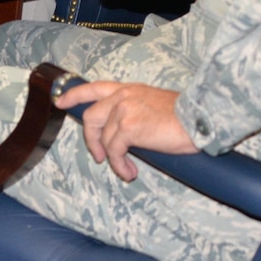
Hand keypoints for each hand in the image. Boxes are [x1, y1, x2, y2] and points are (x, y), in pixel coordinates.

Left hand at [54, 81, 196, 181]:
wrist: (200, 119)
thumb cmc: (184, 117)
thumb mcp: (153, 105)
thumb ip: (134, 111)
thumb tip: (123, 133)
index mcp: (129, 89)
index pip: (94, 87)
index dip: (74, 95)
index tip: (60, 101)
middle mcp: (123, 96)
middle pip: (91, 117)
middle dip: (91, 140)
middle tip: (99, 156)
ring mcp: (124, 110)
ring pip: (103, 138)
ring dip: (111, 159)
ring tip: (125, 169)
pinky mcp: (128, 127)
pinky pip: (114, 151)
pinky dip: (119, 165)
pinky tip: (129, 172)